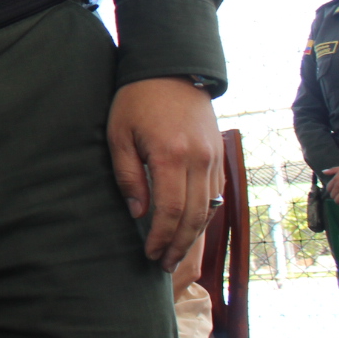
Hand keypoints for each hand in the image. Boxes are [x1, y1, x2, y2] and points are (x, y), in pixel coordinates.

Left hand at [107, 76, 222, 272]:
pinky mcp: (219, 156)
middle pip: (195, 217)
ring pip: (210, 210)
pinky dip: (206, 218)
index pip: (170, 211)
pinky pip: (216, 195)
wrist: (172, 70)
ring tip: (177, 258)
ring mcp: (214, 159)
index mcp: (172, 155)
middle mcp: (199, 160)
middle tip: (164, 267)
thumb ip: (129, 175)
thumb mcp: (119, 134)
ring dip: (194, 238)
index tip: (150, 254)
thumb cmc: (136, 100)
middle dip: (179, 247)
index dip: (161, 238)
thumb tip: (138, 214)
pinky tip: (192, 232)